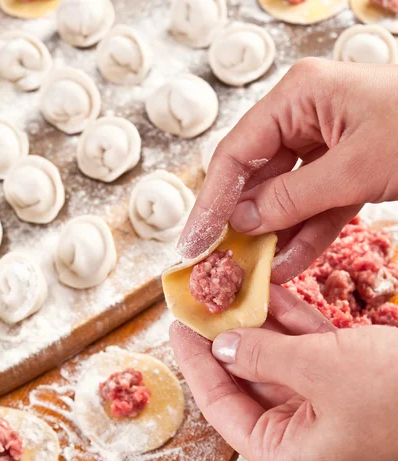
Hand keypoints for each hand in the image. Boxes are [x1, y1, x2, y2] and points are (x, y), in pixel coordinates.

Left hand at [170, 285, 397, 460]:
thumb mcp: (322, 370)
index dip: (196, 365)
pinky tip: (270, 294)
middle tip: (201, 302)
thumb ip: (264, 357)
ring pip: (276, 362)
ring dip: (258, 326)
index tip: (178, 328)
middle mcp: (301, 438)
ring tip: (229, 290)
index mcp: (287, 456)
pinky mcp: (345, 386)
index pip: (222, 407)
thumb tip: (223, 345)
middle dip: (226, 339)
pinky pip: (306, 353)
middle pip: (246, 382)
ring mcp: (323, 411)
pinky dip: (291, 324)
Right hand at [178, 60, 397, 282]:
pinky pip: (318, 206)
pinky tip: (288, 263)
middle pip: (257, 177)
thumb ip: (291, 197)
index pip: (236, 153)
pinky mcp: (349, 169)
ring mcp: (327, 144)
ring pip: (287, 196)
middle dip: (242, 224)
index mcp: (298, 98)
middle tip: (222, 264)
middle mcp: (305, 117)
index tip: (196, 241)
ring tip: (255, 273)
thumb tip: (241, 222)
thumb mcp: (354, 167)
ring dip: (274, 236)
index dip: (212, 201)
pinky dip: (306, 234)